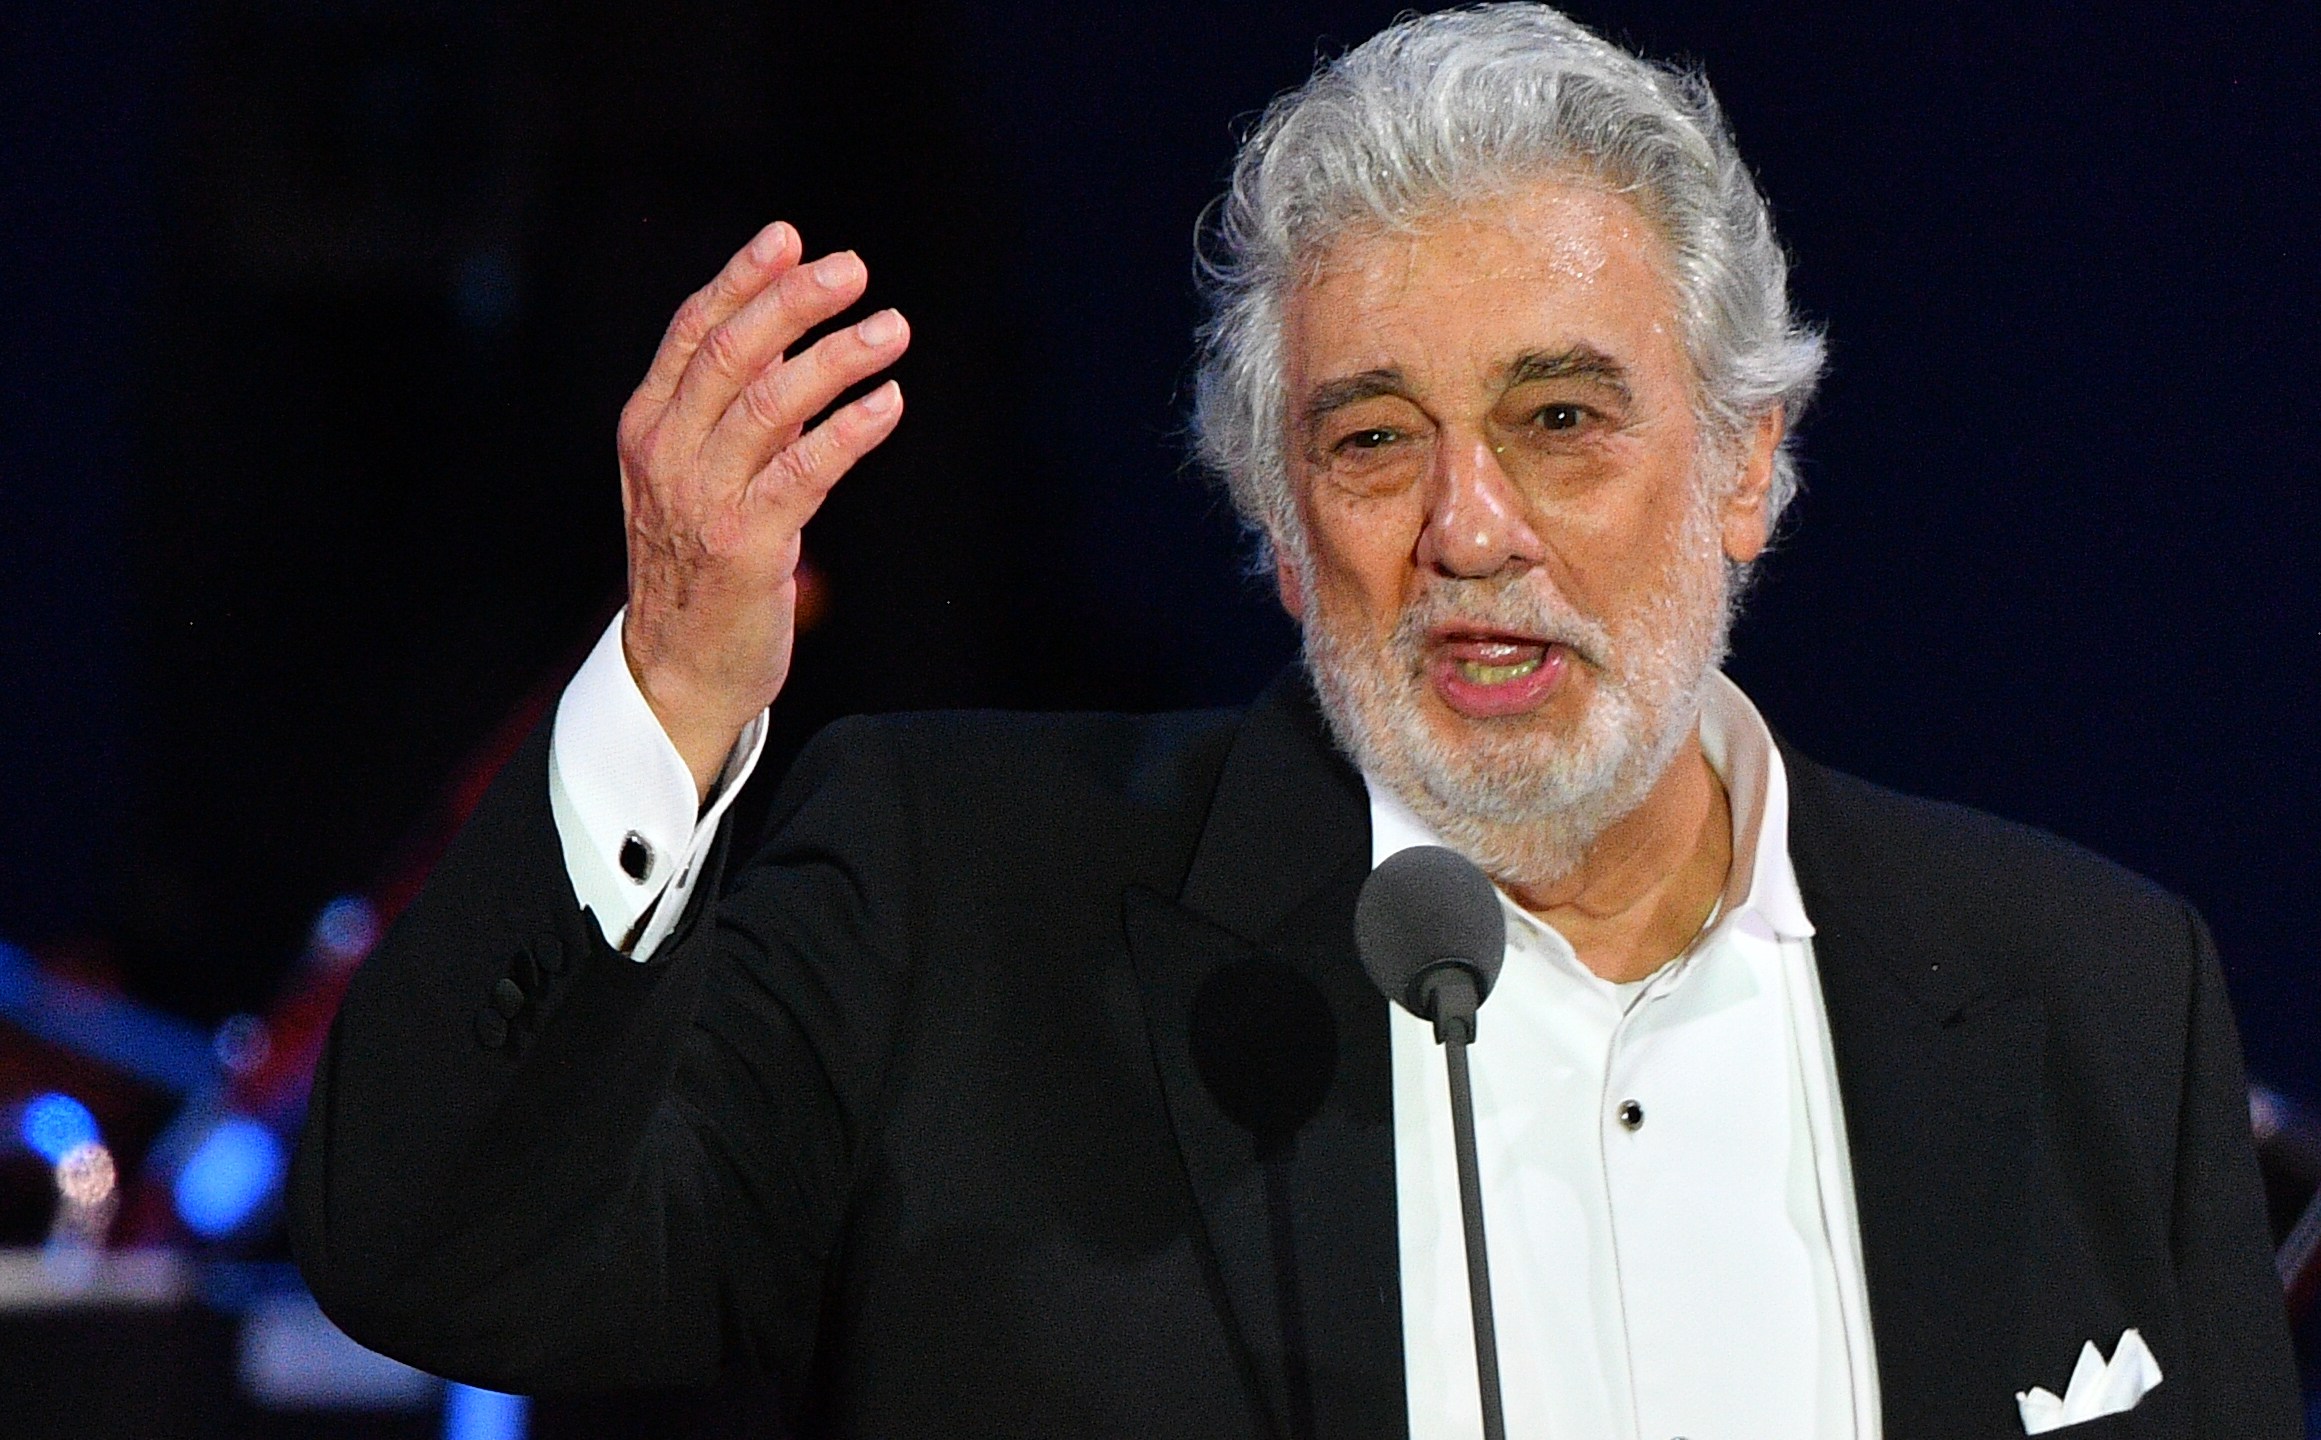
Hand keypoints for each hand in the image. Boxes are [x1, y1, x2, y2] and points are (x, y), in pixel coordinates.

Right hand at [615, 222, 909, 797]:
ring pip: (769, 403)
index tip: (791, 238)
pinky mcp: (746, 547)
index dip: (742, 280)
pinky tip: (888, 402)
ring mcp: (701, 500)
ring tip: (891, 329)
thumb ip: (736, 413)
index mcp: (648, 427)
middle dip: (793, 302)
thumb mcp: (697, 477)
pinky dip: (850, 430)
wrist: (676, 673)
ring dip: (836, 357)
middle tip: (853, 270)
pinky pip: (804, 471)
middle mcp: (666, 455)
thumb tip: (796, 339)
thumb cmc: (699, 568)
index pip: (691, 332)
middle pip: (730, 353)